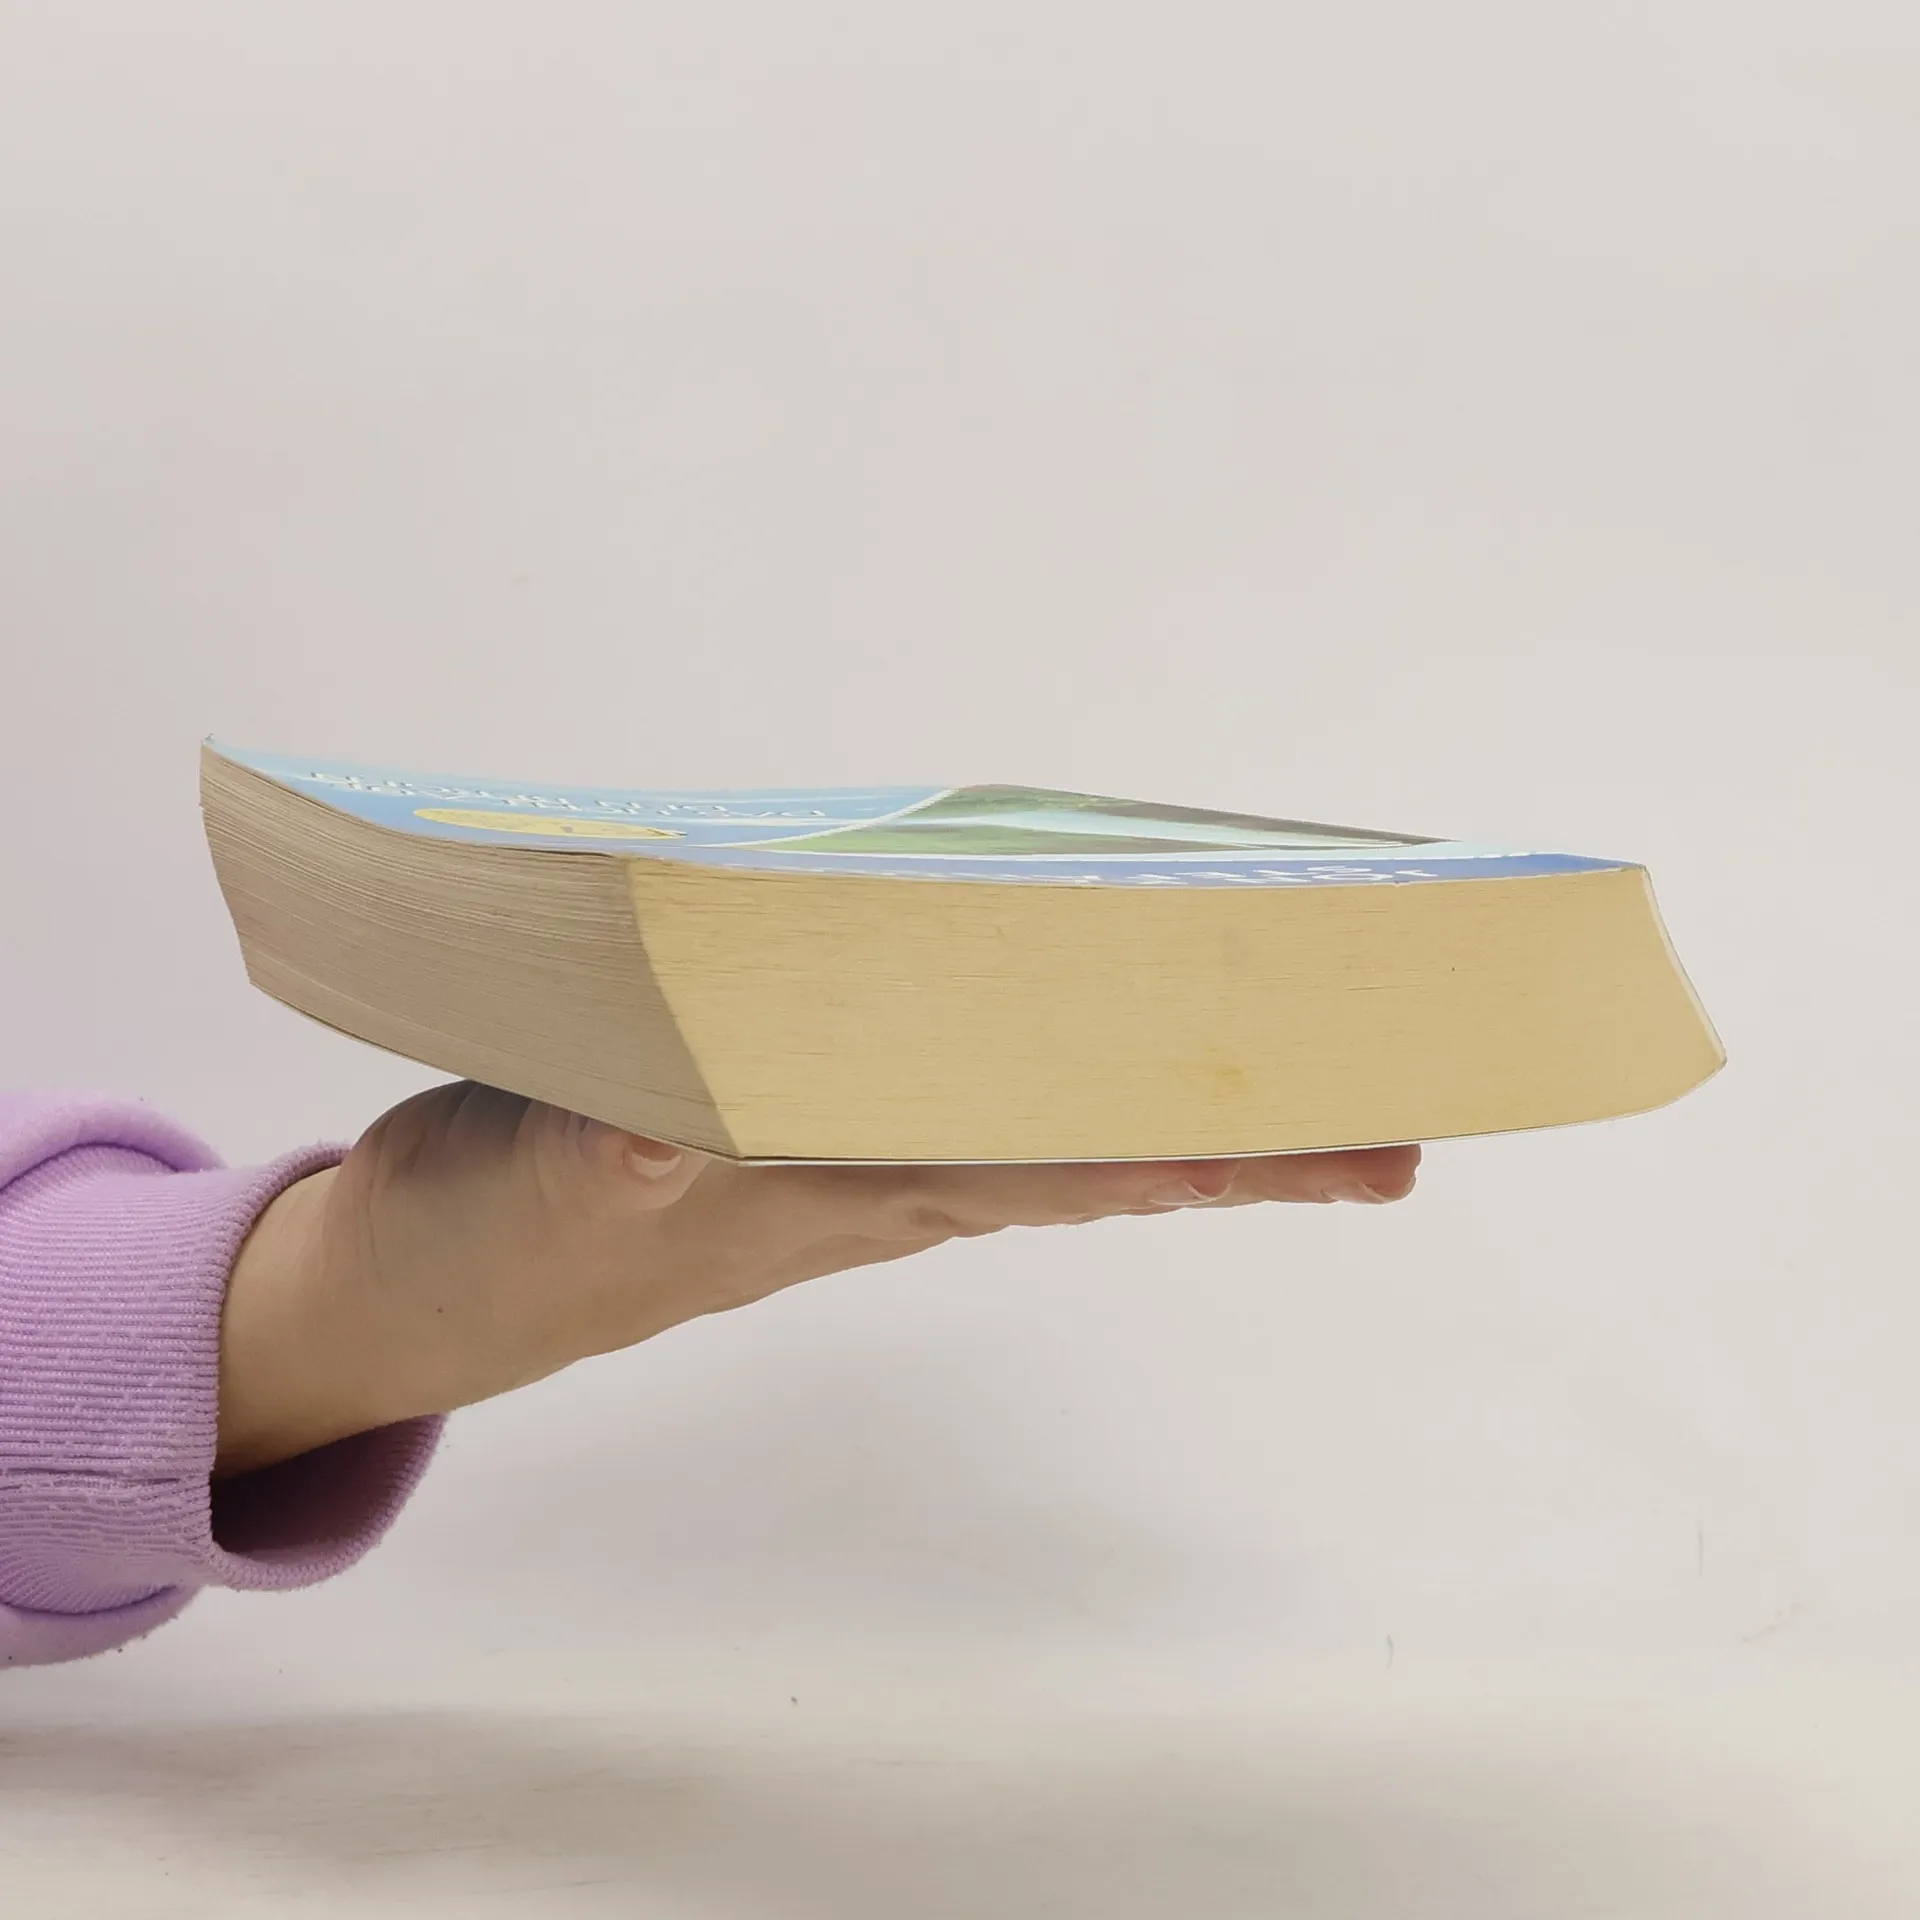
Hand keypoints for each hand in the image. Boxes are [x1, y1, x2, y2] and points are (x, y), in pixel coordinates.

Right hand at [216, 1082, 1419, 1474]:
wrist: (429, 1277)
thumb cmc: (501, 1240)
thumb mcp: (559, 1197)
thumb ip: (625, 1160)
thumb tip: (686, 1128)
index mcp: (851, 1185)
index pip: (1074, 1161)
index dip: (1219, 1155)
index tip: (1364, 1151)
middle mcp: (878, 1164)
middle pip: (1096, 1141)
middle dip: (1246, 1129)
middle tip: (1398, 1113)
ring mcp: (841, 1141)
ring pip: (1035, 1109)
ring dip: (1157, 1089)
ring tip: (1282, 1067)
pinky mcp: (783, 1102)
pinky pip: (942, 1066)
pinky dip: (1024, 1037)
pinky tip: (1071, 1012)